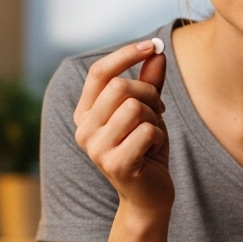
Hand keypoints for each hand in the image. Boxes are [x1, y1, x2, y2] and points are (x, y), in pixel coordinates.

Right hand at [73, 40, 172, 213]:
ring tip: (153, 133)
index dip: (127, 54)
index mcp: (85, 113)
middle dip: (148, 93)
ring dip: (154, 118)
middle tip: (158, 109)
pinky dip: (158, 136)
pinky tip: (153, 150)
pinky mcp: (116, 164)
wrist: (149, 196)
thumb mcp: (147, 111)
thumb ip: (149, 82)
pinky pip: (146, 131)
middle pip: (120, 87)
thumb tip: (157, 51)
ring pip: (135, 108)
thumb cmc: (146, 150)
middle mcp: (83, 130)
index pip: (100, 72)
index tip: (153, 45)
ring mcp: (97, 149)